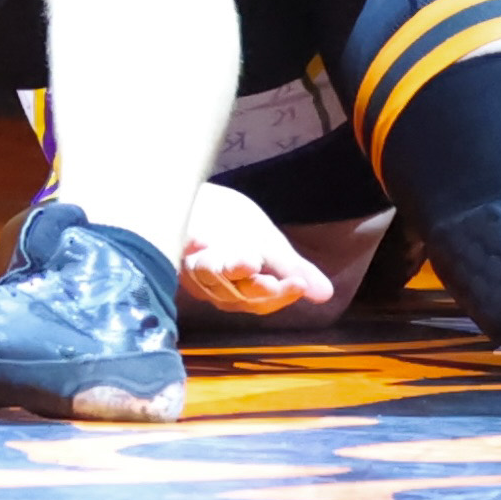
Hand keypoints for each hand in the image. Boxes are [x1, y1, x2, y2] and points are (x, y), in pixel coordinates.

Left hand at [180, 182, 334, 316]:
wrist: (198, 198)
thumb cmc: (233, 228)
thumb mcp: (268, 245)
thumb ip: (293, 269)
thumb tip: (327, 294)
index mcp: (240, 287)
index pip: (263, 301)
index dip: (281, 295)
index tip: (299, 282)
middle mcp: (214, 283)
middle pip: (235, 293)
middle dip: (253, 285)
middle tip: (271, 278)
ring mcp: (192, 264)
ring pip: (207, 275)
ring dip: (224, 269)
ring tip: (244, 259)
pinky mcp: (173, 243)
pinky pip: (178, 248)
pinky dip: (188, 244)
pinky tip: (198, 239)